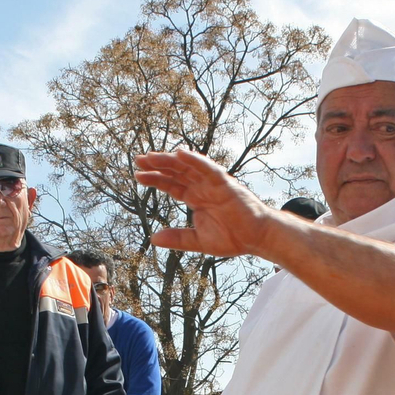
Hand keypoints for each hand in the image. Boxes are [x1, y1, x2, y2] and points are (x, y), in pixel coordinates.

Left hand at [134, 150, 276, 257]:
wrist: (256, 239)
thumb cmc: (233, 238)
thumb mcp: (198, 241)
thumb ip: (177, 238)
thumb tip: (153, 239)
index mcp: (196, 198)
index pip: (171, 184)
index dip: (155, 179)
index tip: (138, 176)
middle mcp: (202, 187)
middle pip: (176, 171)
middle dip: (157, 165)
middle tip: (138, 160)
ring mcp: (213, 183)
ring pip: (188, 166)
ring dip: (170, 160)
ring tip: (151, 156)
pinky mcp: (225, 183)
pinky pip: (208, 168)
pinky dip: (195, 160)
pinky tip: (180, 154)